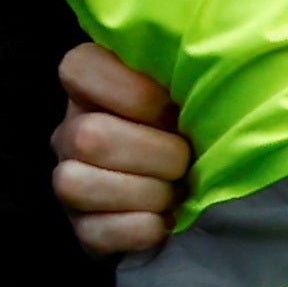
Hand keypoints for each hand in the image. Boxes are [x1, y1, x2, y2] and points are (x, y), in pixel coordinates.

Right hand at [50, 40, 193, 256]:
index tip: (171, 110)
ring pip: (75, 183)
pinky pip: (93, 231)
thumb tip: (217, 55)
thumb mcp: (195, 93)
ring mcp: (70, 180)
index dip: (130, 92)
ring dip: (143, 193)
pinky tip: (166, 223)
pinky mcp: (81, 229)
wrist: (205, 195)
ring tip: (175, 195)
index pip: (78, 68)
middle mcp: (71, 131)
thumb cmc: (204, 133)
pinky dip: (139, 230)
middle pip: (87, 136)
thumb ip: (190, 72)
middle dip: (154, 155)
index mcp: (96, 88)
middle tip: (187, 162)